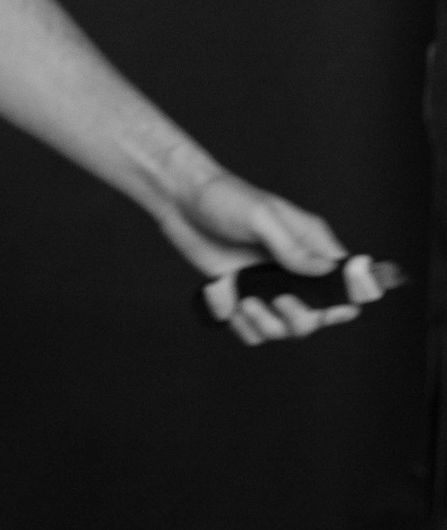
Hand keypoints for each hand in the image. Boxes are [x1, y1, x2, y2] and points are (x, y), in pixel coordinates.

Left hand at [159, 168, 382, 344]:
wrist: (179, 199)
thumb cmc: (223, 197)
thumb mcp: (261, 216)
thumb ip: (293, 246)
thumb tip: (326, 271)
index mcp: (312, 246)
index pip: (348, 284)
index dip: (351, 299)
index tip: (335, 304)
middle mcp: (295, 271)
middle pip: (321, 316)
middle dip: (302, 317)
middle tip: (278, 299)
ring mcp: (268, 287)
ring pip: (286, 329)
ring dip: (267, 324)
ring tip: (244, 301)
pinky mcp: (242, 298)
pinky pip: (253, 332)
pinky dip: (241, 325)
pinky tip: (225, 299)